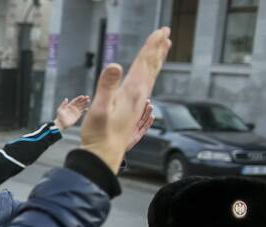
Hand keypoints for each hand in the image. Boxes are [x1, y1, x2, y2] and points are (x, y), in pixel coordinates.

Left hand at [54, 95, 90, 130]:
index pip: (75, 100)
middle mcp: (73, 107)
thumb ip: (63, 104)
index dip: (79, 98)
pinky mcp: (78, 115)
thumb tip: (66, 99)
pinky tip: (87, 108)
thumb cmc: (59, 117)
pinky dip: (85, 109)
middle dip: (84, 99)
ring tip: (89, 100)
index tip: (83, 96)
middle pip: (80, 102)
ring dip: (85, 103)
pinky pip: (82, 111)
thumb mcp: (60, 110)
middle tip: (88, 97)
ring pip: (82, 106)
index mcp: (69, 105)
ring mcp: (76, 111)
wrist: (61, 124)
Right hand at [80, 27, 170, 172]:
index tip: (159, 31)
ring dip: (157, 59)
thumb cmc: (99, 134)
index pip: (143, 63)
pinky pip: (147, 85)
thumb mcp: (99, 108)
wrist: (104, 156)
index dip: (151, 46)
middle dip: (158, 48)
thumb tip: (115, 65)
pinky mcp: (134, 110)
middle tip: (166, 32)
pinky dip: (151, 73)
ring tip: (164, 47)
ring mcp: (138, 103)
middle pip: (151, 66)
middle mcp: (139, 96)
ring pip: (152, 75)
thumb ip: (107, 86)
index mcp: (131, 92)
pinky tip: (150, 74)